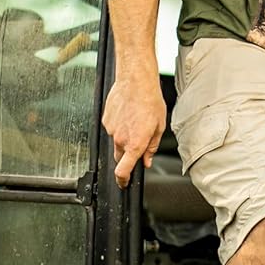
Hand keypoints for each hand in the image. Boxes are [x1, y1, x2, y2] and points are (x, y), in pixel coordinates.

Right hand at [101, 67, 165, 187]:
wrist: (136, 81)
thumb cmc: (150, 101)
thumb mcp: (159, 126)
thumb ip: (152, 147)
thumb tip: (147, 160)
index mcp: (135, 144)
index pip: (123, 171)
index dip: (123, 180)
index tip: (124, 183)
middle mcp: (120, 139)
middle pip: (120, 156)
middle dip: (127, 154)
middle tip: (138, 139)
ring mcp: (111, 129)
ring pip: (117, 140)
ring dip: (124, 135)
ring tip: (135, 118)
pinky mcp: (105, 120)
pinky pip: (112, 128)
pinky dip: (119, 124)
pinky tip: (128, 112)